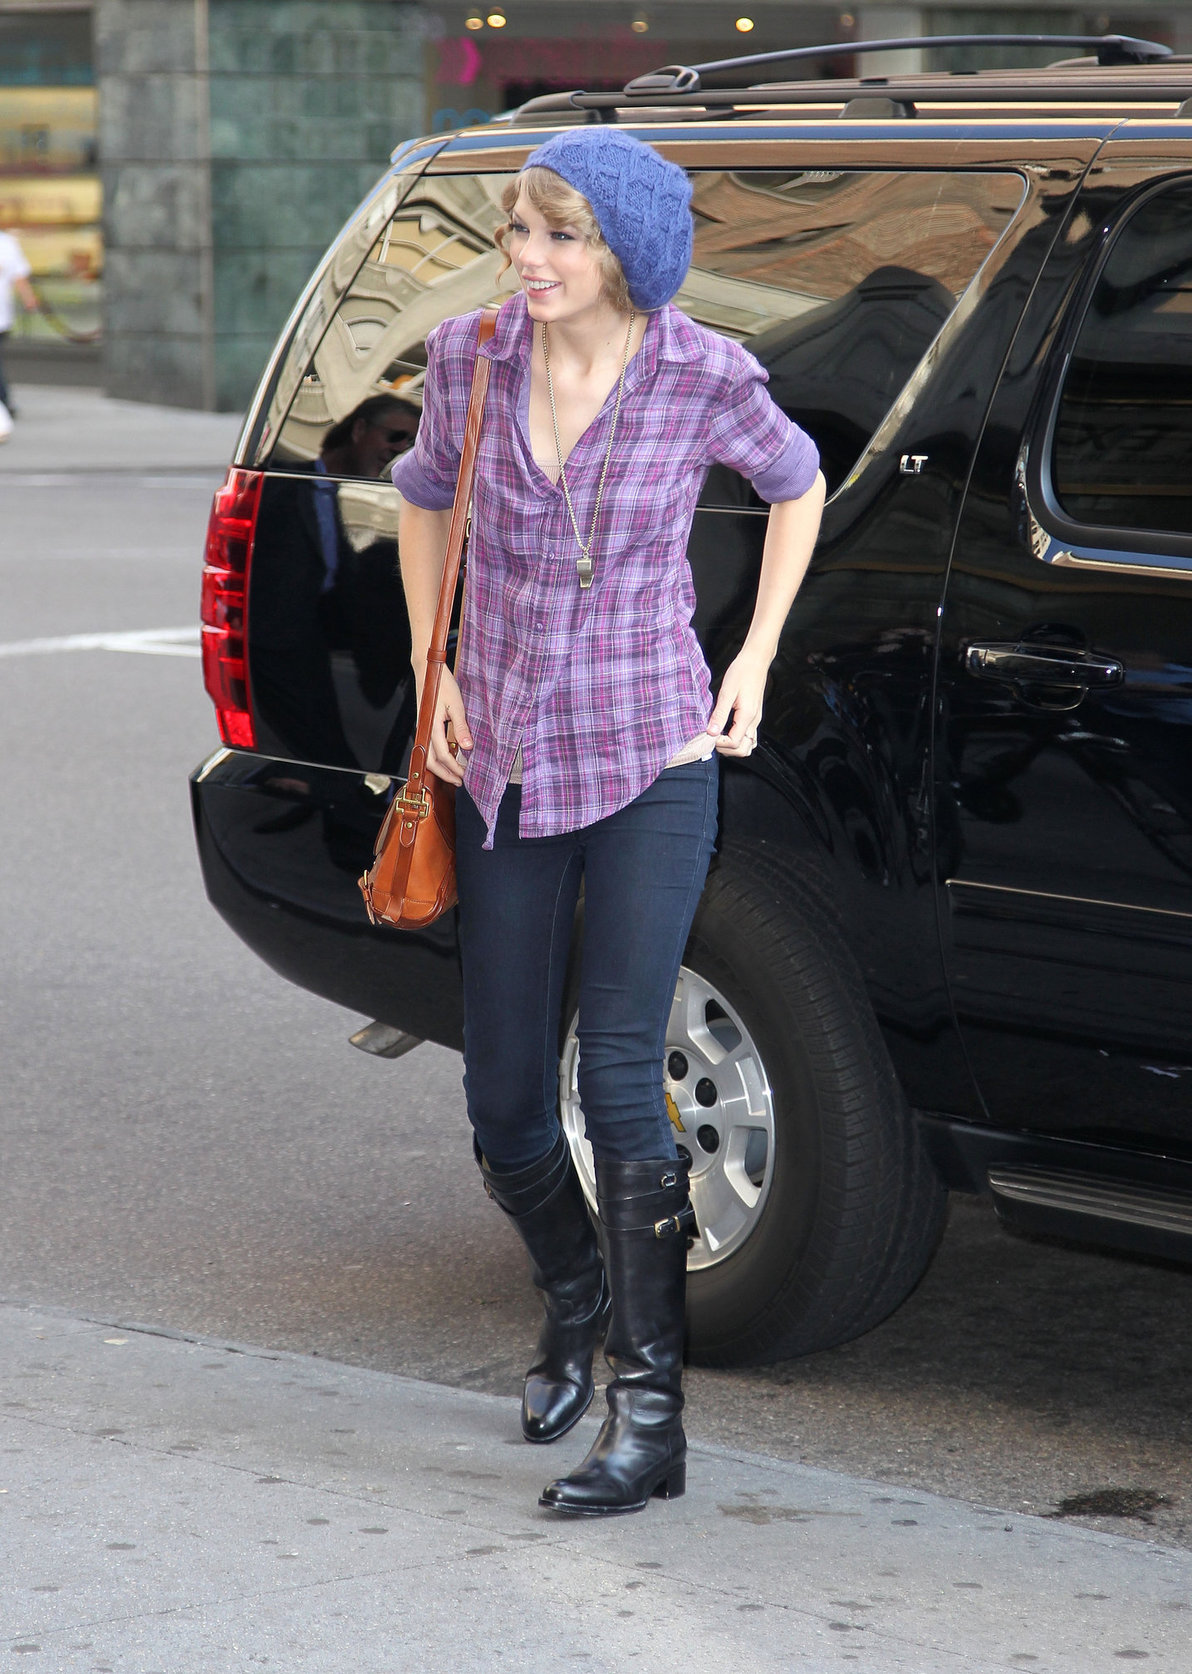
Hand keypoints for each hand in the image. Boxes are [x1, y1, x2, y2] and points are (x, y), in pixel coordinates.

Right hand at [417, 665, 471, 785]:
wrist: (426, 670)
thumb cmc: (441, 684)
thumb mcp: (456, 704)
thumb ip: (461, 727)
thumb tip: (468, 748)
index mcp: (431, 726)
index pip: (442, 755)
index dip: (454, 768)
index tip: (466, 776)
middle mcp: (424, 730)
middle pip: (430, 761)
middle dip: (445, 774)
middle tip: (459, 782)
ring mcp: (422, 728)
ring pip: (428, 756)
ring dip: (441, 767)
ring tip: (455, 773)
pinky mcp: (424, 725)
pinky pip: (429, 747)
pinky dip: (439, 757)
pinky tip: (451, 756)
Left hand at [706, 647, 770, 757]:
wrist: (756, 660)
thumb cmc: (742, 672)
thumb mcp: (727, 692)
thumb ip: (719, 714)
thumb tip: (711, 732)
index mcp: (747, 716)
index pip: (734, 743)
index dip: (719, 743)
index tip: (708, 733)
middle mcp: (754, 721)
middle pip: (743, 750)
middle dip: (726, 748)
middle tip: (712, 736)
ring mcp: (755, 719)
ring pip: (747, 745)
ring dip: (732, 746)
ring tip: (719, 734)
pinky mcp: (753, 716)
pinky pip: (748, 736)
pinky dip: (738, 738)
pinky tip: (726, 729)